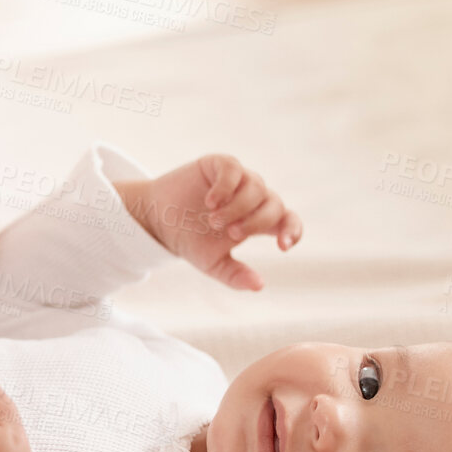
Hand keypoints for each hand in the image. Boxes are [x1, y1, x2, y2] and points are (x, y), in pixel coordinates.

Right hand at [114, 154, 302, 290]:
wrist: (158, 220)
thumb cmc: (190, 241)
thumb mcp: (213, 263)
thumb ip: (235, 275)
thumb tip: (259, 286)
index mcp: (259, 221)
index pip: (288, 221)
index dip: (292, 231)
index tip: (282, 246)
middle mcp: (254, 198)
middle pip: (274, 205)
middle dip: (255, 222)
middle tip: (231, 233)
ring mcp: (239, 179)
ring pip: (256, 187)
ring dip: (237, 207)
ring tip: (213, 220)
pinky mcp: (220, 165)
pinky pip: (234, 170)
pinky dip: (226, 187)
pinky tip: (210, 201)